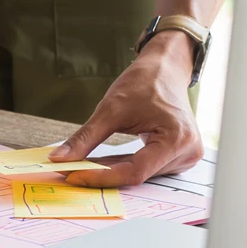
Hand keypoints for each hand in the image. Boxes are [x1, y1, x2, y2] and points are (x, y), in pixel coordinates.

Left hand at [49, 31, 203, 186]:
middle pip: (137, 175)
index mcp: (177, 139)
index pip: (134, 172)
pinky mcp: (177, 157)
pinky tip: (102, 163)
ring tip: (83, 165)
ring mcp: (185, 157)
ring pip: (139, 174)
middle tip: (68, 172)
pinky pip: (144, 169)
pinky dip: (122, 166)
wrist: (165, 70)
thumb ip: (84, 138)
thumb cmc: (145, 82)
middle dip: (101, 174)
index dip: (101, 177)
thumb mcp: (110, 109)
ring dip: (110, 172)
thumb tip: (59, 159)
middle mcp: (187, 152)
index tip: (72, 176)